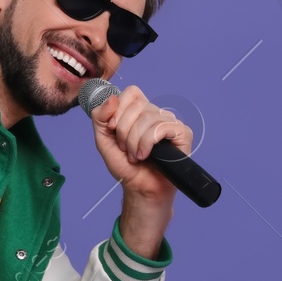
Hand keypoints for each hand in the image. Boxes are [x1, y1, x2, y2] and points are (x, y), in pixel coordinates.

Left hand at [87, 85, 188, 202]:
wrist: (139, 187)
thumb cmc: (125, 165)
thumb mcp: (103, 139)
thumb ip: (100, 117)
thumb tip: (112, 98)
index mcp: (139, 111)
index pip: (131, 92)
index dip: (119, 109)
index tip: (113, 129)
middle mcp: (156, 113)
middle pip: (137, 105)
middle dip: (124, 131)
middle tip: (125, 149)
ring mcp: (170, 122)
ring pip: (148, 118)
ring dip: (135, 141)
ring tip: (135, 156)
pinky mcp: (182, 133)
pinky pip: (161, 128)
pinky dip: (147, 143)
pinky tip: (146, 155)